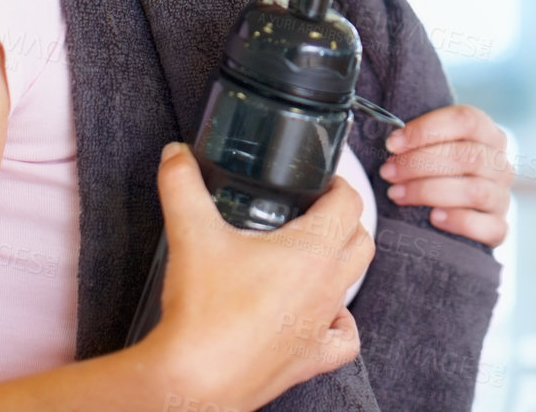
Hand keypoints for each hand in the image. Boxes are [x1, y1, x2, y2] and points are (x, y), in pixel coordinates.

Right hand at [140, 142, 373, 409]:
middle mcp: (327, 287)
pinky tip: (321, 314)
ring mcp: (321, 325)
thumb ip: (181, 185)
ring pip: (353, 285)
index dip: (338, 184)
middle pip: (360, 240)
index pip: (349, 203)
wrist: (194, 380)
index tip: (321, 180)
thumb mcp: (191, 233)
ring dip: (340, 265)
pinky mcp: (310, 359)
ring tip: (309, 256)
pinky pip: (344, 340)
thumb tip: (175, 156)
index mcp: (312, 250)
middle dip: (343, 220)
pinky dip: (340, 323)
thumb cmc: (203, 312)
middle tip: (313, 211)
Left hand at [378, 103, 512, 246]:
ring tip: (397, 194)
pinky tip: (434, 218)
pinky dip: (459, 221)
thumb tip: (391, 141)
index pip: (466, 120)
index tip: (393, 143)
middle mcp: (500, 164)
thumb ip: (420, 140)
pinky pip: (488, 227)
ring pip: (475, 191)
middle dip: (419, 163)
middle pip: (467, 155)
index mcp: (488, 134)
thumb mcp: (433, 149)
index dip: (426, 129)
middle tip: (388, 171)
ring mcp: (502, 197)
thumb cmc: (438, 173)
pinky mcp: (499, 228)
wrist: (458, 213)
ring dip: (428, 191)